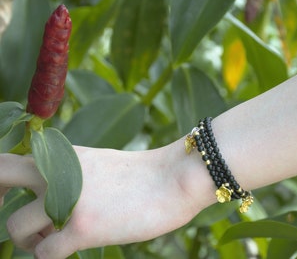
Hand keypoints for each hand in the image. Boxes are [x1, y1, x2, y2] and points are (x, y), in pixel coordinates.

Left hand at [0, 144, 206, 258]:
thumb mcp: (97, 162)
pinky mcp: (81, 229)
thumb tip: (46, 195)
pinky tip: (71, 247)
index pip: (8, 161)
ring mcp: (66, 201)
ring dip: (30, 240)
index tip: (6, 197)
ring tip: (53, 238)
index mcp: (62, 156)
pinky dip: (51, 255)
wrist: (171, 179)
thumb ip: (68, 171)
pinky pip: (43, 255)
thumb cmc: (140, 173)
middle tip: (20, 219)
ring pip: (15, 228)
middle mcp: (56, 173)